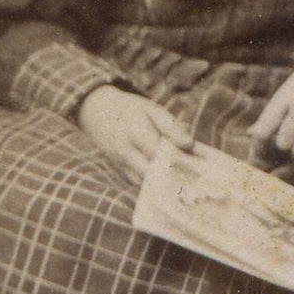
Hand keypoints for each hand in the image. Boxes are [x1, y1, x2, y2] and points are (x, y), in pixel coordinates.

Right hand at [78, 85, 192, 184]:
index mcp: (135, 131)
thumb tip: (189, 145)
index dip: (178, 161)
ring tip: (183, 182)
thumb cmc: (131, 109)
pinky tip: (167, 181)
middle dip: (172, 177)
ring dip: (162, 183)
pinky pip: (137, 183)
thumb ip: (171, 126)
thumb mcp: (151, 109)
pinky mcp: (118, 171)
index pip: (159, 152)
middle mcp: (124, 150)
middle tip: (193, 179)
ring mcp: (119, 163)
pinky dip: (152, 184)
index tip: (197, 166)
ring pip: (144, 182)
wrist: (97, 111)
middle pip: (151, 173)